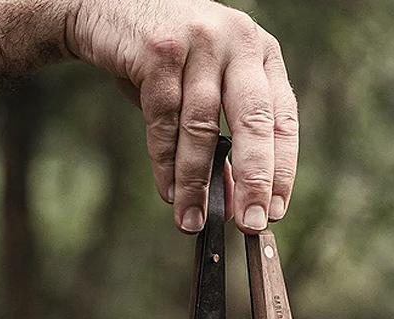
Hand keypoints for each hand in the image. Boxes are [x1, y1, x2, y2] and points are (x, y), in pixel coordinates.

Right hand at [65, 0, 297, 233]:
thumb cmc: (169, 61)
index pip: (283, 120)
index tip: (274, 212)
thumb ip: (225, 145)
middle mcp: (238, 43)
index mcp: (262, 54)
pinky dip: (165, 162)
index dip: (281, 171)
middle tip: (249, 223)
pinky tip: (169, 192)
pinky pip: (165, 120)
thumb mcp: (207, 95)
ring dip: (197, 182)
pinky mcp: (160, 51)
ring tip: (192, 220)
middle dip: (254, 179)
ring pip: (203, 127)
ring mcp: (200, 42)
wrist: (110, 10)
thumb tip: (234, 205)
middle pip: (253, 121)